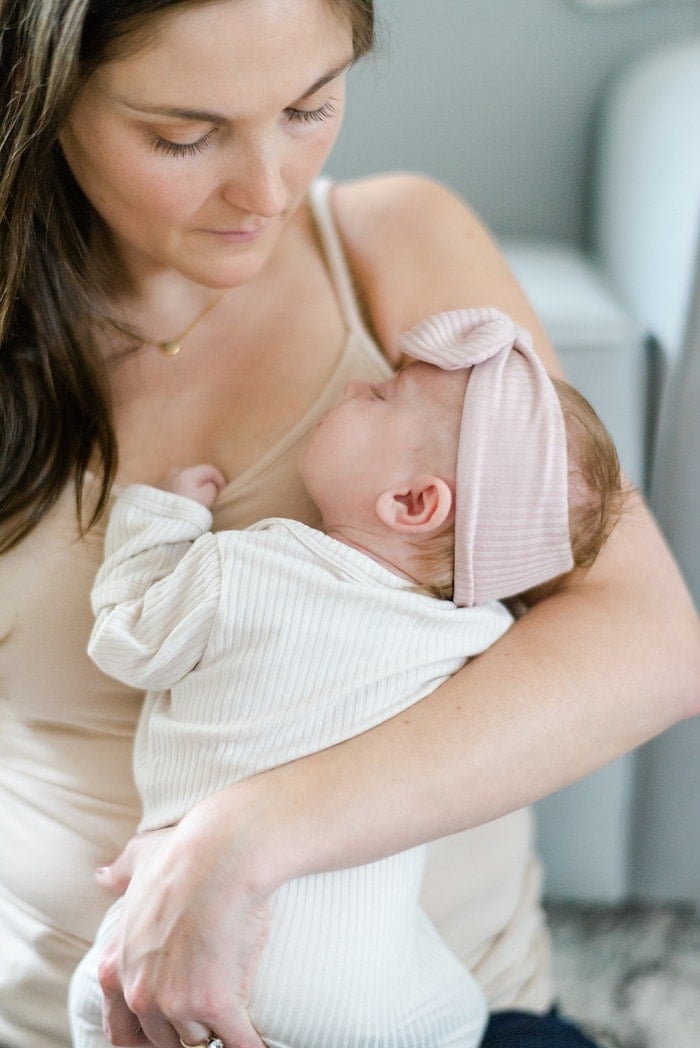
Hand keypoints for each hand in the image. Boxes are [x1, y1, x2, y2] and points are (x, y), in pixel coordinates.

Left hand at [95, 798, 269, 1047]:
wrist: (224, 853)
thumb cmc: (185, 852)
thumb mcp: (139, 859)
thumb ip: (120, 874)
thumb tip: (102, 875)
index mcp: (116, 967)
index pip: (121, 1032)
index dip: (147, 1036)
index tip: (170, 1031)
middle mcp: (138, 994)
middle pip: (165, 1040)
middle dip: (186, 1030)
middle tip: (208, 1016)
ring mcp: (175, 1003)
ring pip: (200, 1039)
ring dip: (218, 1030)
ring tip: (236, 1019)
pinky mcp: (215, 1006)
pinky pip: (238, 1042)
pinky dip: (250, 1043)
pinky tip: (261, 1042)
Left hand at [163, 465, 225, 507]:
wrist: (165, 526)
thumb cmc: (188, 510)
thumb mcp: (207, 497)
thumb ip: (212, 487)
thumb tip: (210, 485)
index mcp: (187, 472)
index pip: (211, 470)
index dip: (220, 480)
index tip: (222, 494)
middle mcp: (175, 472)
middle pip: (198, 474)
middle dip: (206, 484)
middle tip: (211, 498)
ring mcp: (166, 481)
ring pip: (188, 480)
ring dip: (195, 488)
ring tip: (198, 502)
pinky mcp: (161, 490)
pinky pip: (179, 487)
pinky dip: (185, 492)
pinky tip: (186, 504)